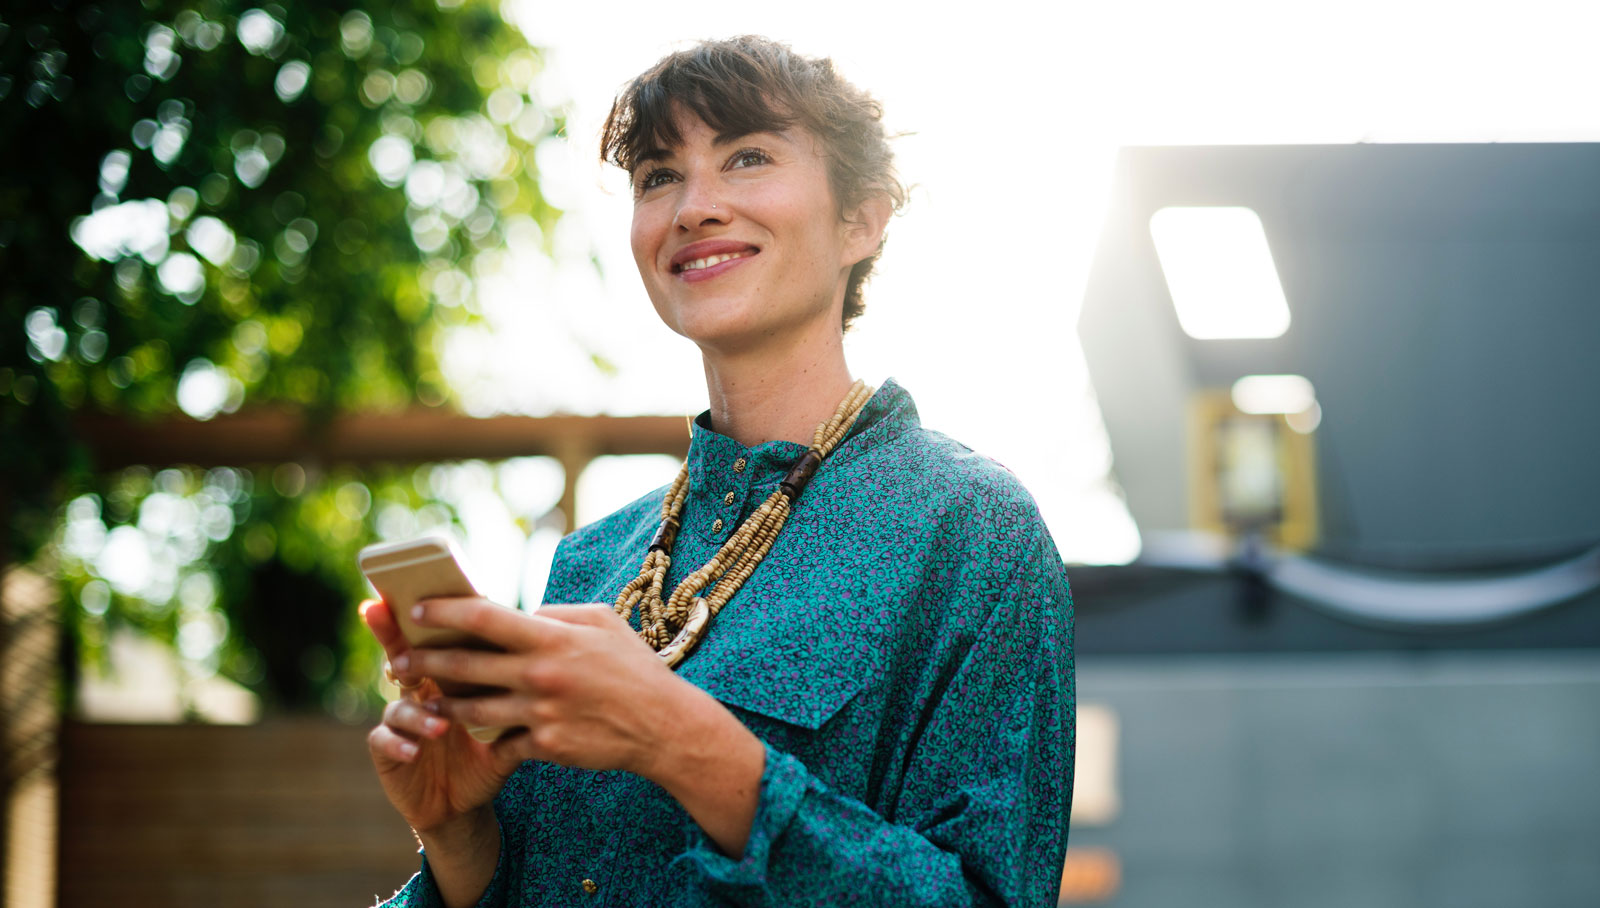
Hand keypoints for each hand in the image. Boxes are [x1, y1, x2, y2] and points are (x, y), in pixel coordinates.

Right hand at [360, 599, 520, 836]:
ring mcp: (400, 719)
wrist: (465, 801)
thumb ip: (521, 686)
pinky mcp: (388, 750)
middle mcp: (419, 690)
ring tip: (440, 724)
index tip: (422, 595)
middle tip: (396, 630)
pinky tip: (413, 751)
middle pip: (402, 655)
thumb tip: (553, 646)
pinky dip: (398, 743)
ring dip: (417, 713)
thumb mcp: (509, 719)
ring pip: (399, 704)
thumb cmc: (489, 751)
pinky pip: (384, 741)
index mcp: (448, 675)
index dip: (426, 616)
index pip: (436, 638)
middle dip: (393, 638)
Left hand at [404, 598, 767, 857]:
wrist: (663, 725)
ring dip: (441, 704)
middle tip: (398, 660)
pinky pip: (501, 741)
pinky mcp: (545, 746)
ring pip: (471, 710)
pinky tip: (470, 732)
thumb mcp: (601, 622)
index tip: (416, 610)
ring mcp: (540, 713)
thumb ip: (556, 615)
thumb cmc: (633, 667)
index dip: (443, 611)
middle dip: (423, 661)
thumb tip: (522, 613)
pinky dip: (486, 736)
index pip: (483, 617)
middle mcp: (539, 674)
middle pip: (463, 665)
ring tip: (423, 699)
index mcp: (551, 637)